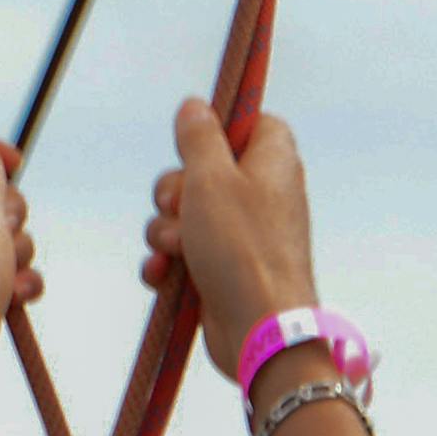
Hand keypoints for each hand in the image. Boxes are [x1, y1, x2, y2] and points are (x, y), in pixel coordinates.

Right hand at [143, 100, 316, 374]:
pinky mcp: (223, 268)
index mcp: (272, 158)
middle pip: (201, 169)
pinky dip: (169, 261)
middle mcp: (261, 193)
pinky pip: (183, 252)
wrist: (259, 329)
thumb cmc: (242, 248)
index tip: (197, 148)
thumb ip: (199, 136)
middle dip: (174, 191)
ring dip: (166, 230)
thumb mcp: (212, 177)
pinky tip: (164, 273)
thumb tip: (194, 105)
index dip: (214, 132)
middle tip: (180, 207)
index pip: (246, 122)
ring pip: (184, 213)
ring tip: (177, 250)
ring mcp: (241, 233)